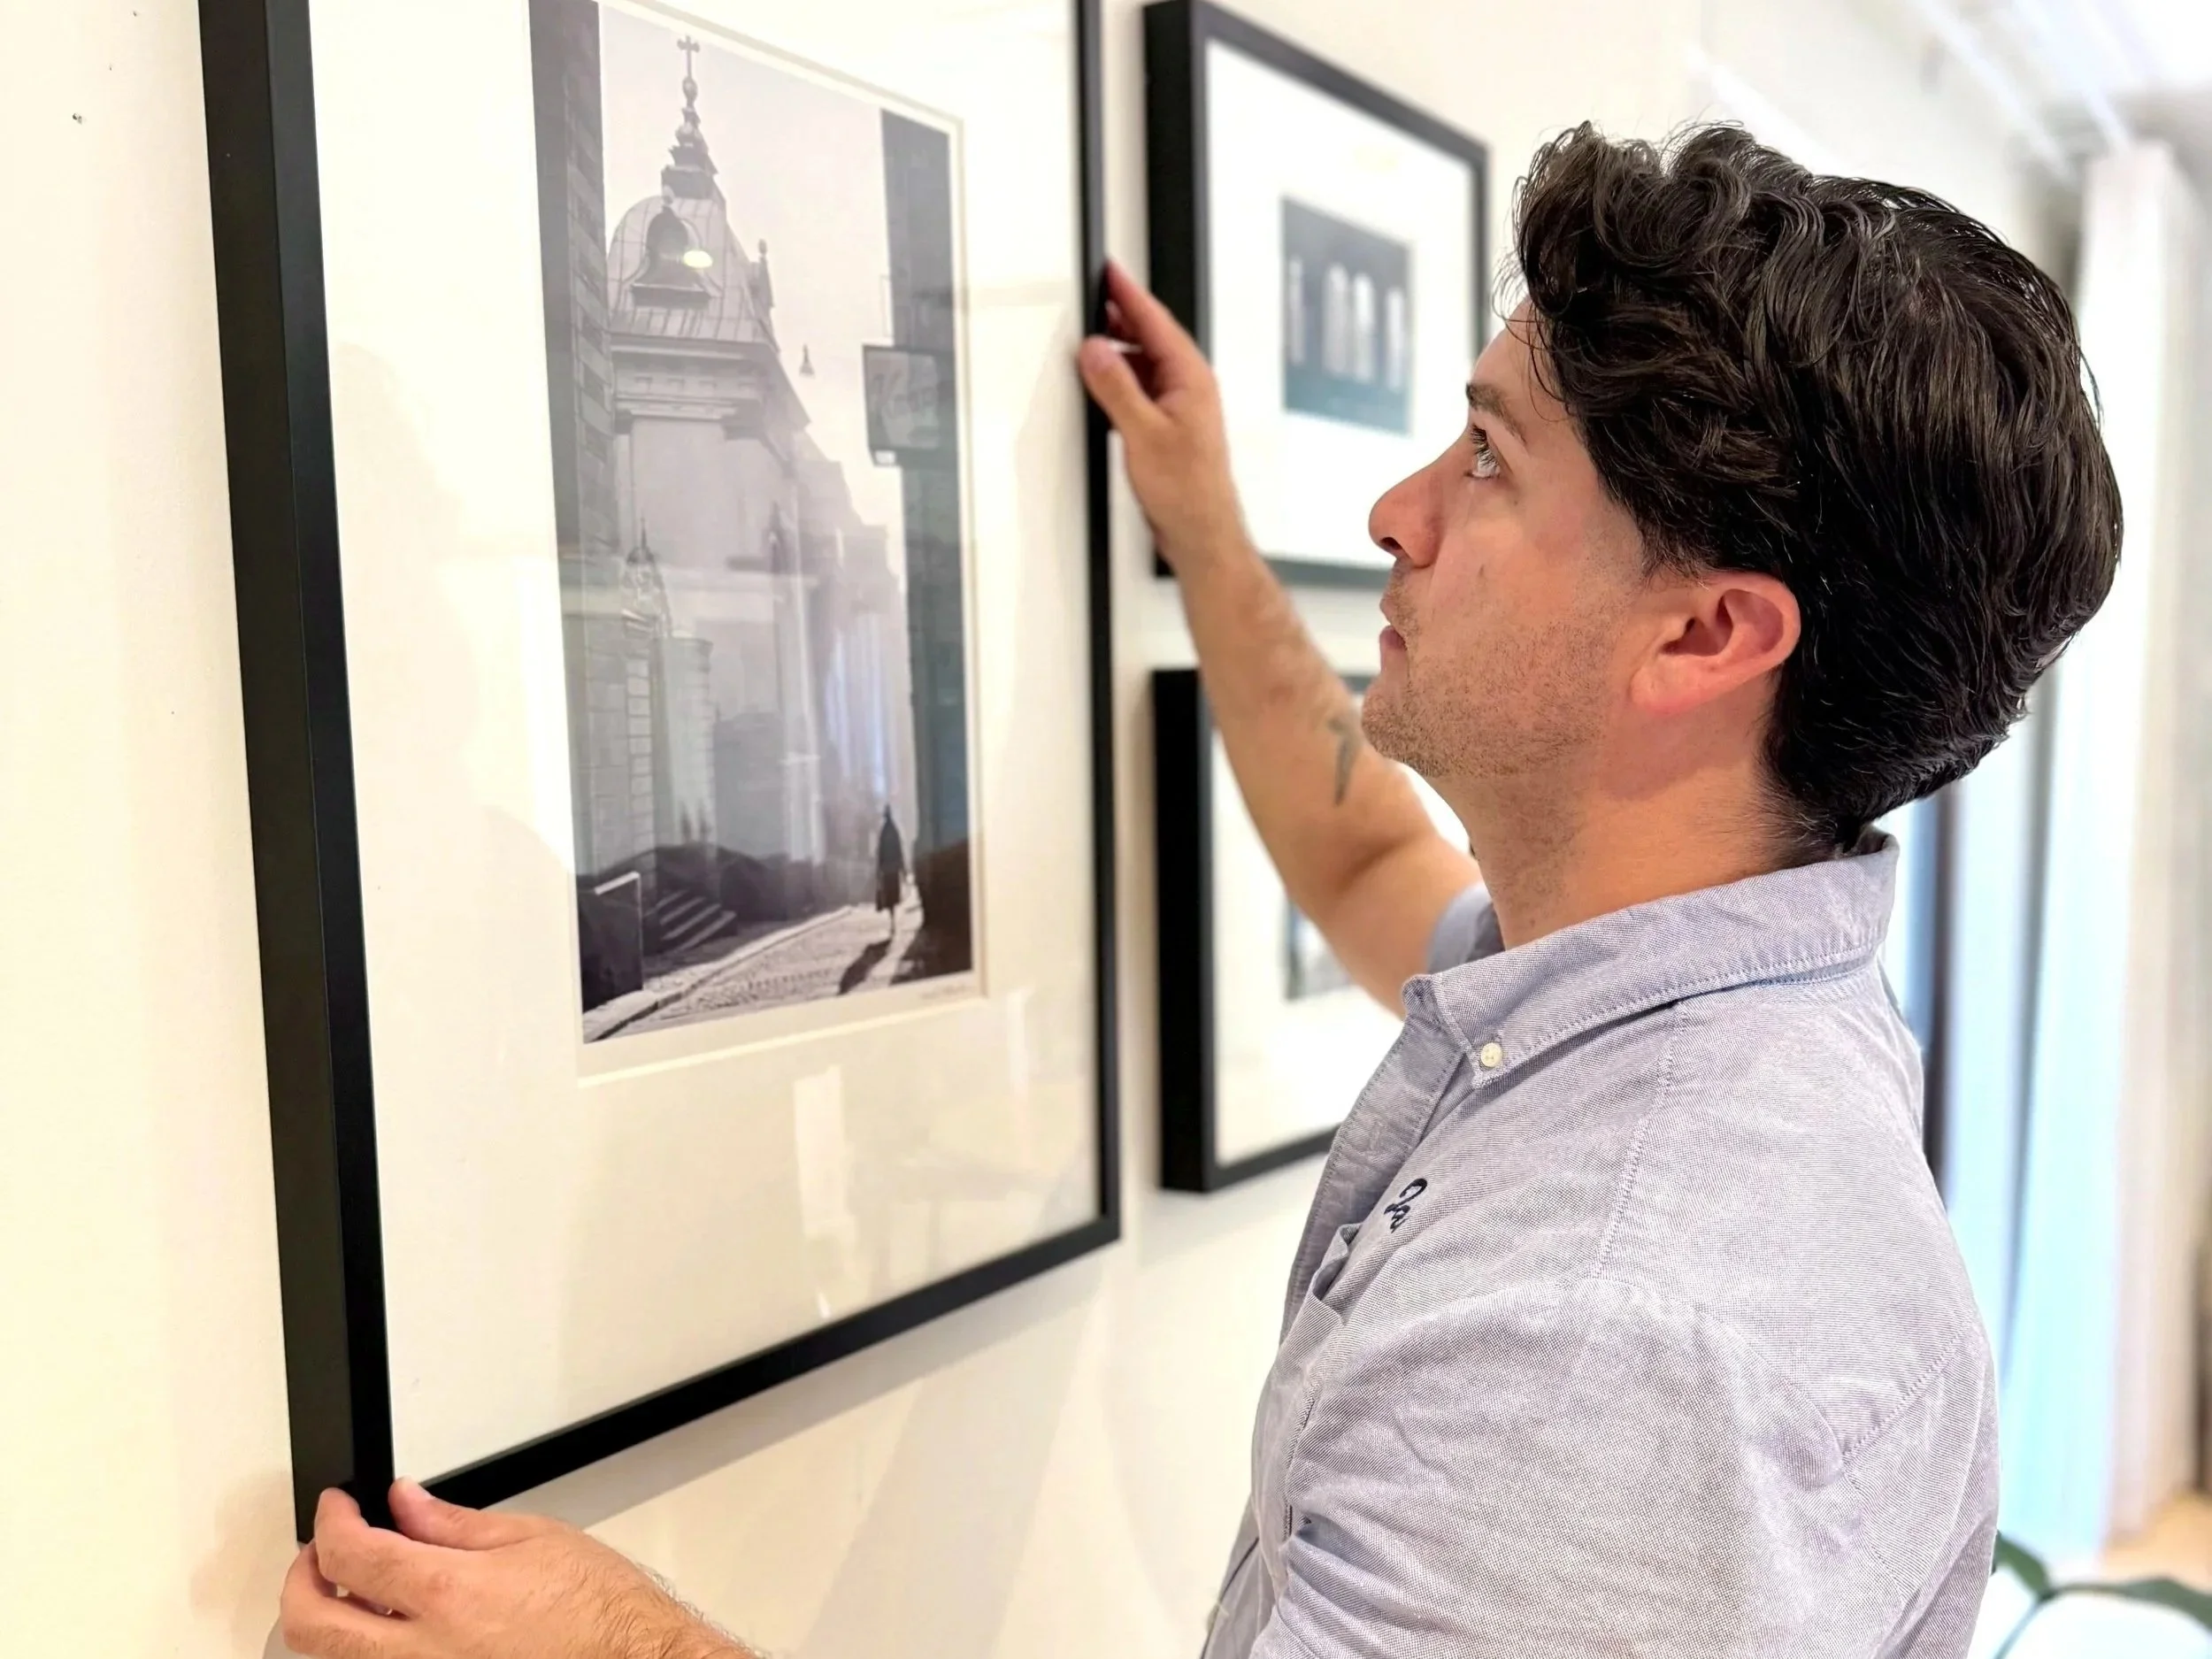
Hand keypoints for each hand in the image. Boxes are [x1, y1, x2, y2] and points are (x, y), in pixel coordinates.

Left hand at [279, 1481, 747, 1658]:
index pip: (349, 1555)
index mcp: (447, 1596)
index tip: (338, 1508)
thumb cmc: (601, 1612)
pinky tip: (391, 1630)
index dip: (331, 1522)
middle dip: (301, 1579)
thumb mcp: (533, 1538)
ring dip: (328, 1621)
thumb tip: (404, 1504)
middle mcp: (423, 1655)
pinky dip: (369, 1652)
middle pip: (311, 1626)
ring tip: (352, 1592)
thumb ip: (454, 1523)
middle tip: (320, 1552)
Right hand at [1077, 259, 1248, 572]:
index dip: (1130, 294)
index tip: (1111, 273)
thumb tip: (1095, 351)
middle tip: (1095, 298)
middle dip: (1122, 317)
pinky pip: (1143, 389)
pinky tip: (1103, 386)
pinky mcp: (1170, 427)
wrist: (1201, 532)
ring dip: (1119, 352)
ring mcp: (1181, 407)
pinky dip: (1122, 381)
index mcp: (1190, 378)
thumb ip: (1116, 387)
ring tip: (1091, 342)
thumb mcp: (1143, 432)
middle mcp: (1189, 388)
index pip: (1156, 322)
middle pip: (1152, 338)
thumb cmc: (1188, 490)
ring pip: (1146, 364)